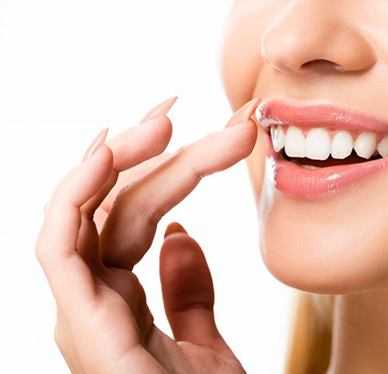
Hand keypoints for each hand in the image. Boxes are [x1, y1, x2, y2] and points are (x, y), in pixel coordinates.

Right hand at [35, 97, 259, 372]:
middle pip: (118, 205)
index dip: (162, 167)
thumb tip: (185, 235)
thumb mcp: (206, 345)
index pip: (136, 215)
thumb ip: (189, 293)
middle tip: (183, 107)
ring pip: (87, 211)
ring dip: (116, 157)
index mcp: (121, 298)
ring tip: (159, 118)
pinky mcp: (75, 323)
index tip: (199, 126)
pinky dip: (74, 195)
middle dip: (151, 151)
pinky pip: (58, 247)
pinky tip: (105, 152)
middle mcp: (93, 298)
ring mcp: (80, 310)